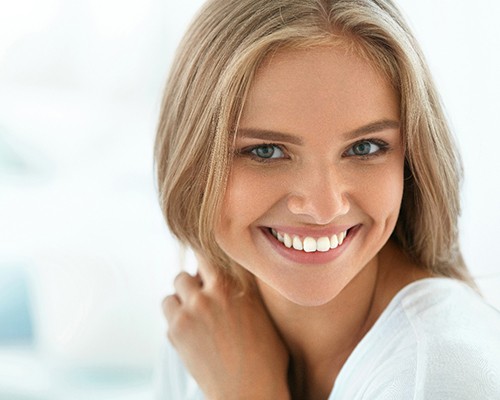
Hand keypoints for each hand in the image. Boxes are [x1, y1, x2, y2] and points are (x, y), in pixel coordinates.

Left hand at [163, 255, 290, 399]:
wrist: (250, 391)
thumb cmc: (265, 358)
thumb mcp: (263, 313)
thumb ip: (244, 289)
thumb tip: (231, 274)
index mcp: (236, 284)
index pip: (208, 256)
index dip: (203, 263)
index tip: (202, 268)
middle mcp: (212, 292)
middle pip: (185, 274)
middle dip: (190, 285)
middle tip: (200, 299)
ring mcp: (192, 309)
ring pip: (173, 292)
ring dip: (180, 301)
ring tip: (193, 317)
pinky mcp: (177, 330)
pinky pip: (169, 314)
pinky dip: (176, 320)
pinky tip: (192, 335)